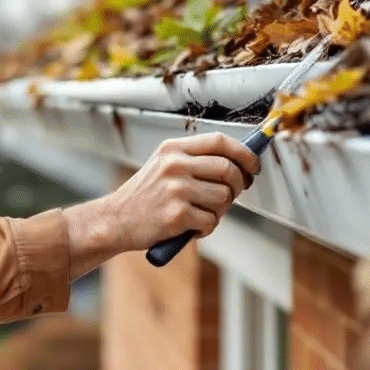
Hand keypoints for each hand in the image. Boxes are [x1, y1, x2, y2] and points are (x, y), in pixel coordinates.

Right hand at [65, 133, 261, 263]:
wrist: (115, 220)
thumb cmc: (144, 196)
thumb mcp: (164, 165)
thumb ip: (195, 160)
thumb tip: (239, 164)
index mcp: (173, 149)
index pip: (220, 141)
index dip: (244, 153)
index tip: (253, 165)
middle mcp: (175, 165)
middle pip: (228, 169)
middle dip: (238, 185)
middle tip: (232, 195)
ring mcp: (176, 190)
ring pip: (223, 198)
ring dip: (220, 210)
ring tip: (202, 213)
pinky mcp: (177, 215)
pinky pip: (211, 221)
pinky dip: (207, 228)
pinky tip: (192, 227)